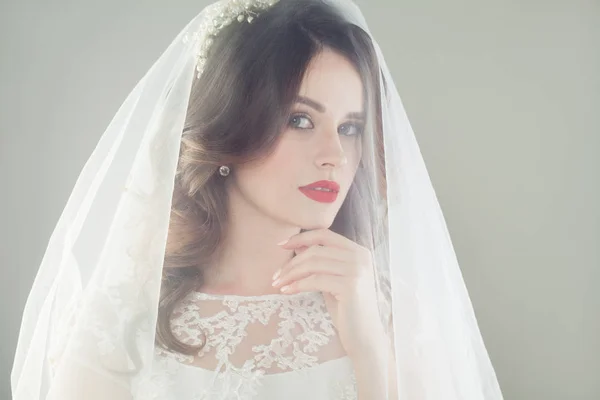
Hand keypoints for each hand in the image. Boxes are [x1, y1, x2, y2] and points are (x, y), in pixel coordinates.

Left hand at [272, 228, 385, 359]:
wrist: (365, 336)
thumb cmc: (347, 309)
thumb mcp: (331, 280)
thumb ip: (319, 262)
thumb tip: (297, 245)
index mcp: (358, 251)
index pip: (324, 234)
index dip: (300, 237)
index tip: (281, 246)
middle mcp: (359, 256)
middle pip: (316, 250)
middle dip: (291, 262)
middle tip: (275, 276)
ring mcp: (356, 270)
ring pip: (313, 263)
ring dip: (291, 273)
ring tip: (278, 284)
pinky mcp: (350, 286)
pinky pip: (315, 280)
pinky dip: (297, 284)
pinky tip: (287, 291)